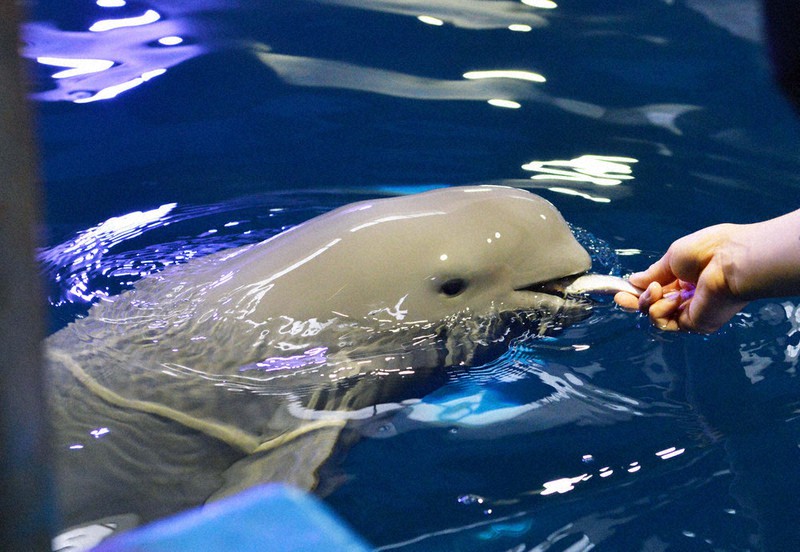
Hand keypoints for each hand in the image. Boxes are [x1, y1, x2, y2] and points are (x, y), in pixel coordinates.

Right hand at [614, 224, 748, 332]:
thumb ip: (653, 273)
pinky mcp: (694, 324)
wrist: (731, 262)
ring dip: (648, 302)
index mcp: (684, 278)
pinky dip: (661, 311)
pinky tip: (671, 299)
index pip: (655, 289)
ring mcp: (690, 311)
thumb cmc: (707, 251)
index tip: (619, 290)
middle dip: (635, 301)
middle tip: (620, 298)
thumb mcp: (672, 257)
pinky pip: (666, 322)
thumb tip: (633, 280)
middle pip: (652, 305)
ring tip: (657, 290)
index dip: (637, 290)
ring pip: (655, 315)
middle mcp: (687, 296)